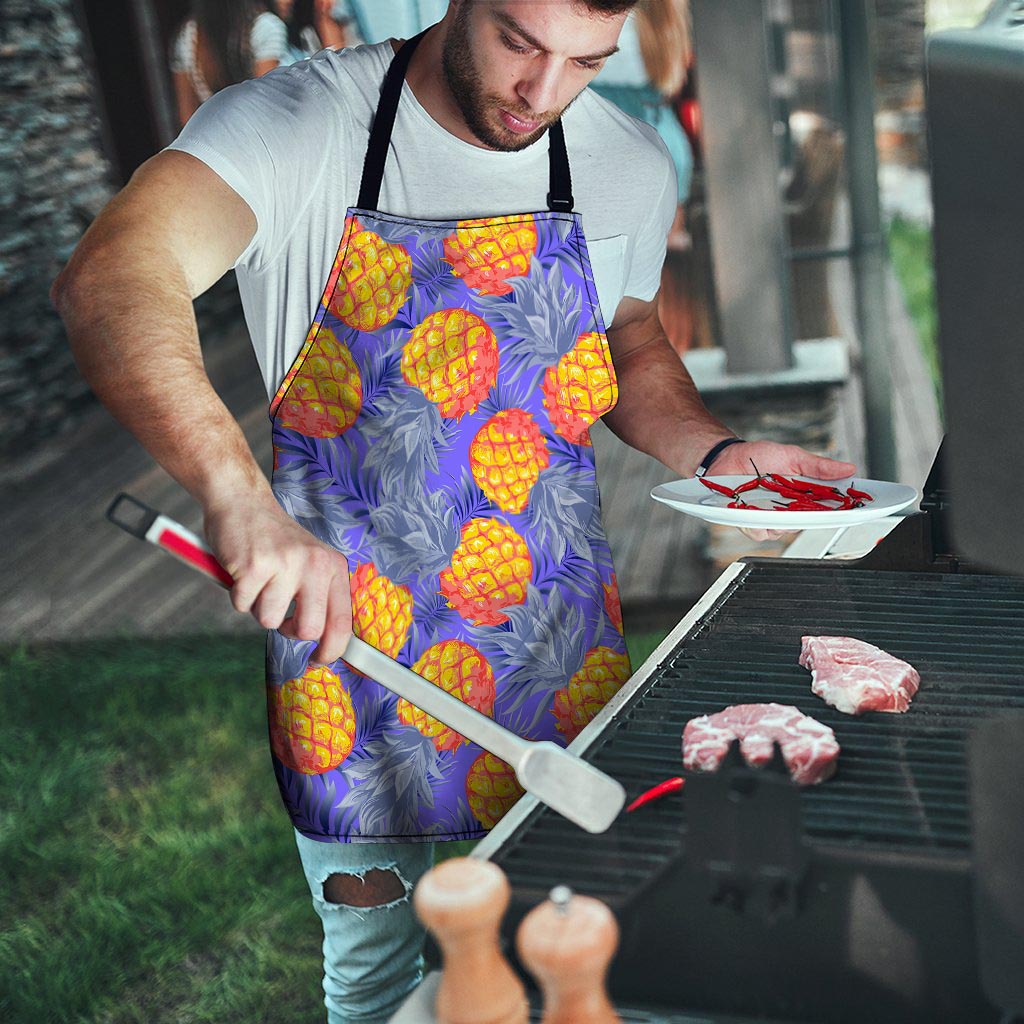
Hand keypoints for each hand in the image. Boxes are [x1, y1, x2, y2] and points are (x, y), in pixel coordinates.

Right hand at [203, 492, 351, 663]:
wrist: (243, 502)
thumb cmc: (275, 540)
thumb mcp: (310, 561)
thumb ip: (320, 596)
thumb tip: (326, 642)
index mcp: (332, 566)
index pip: (342, 621)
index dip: (332, 650)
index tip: (318, 660)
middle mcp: (314, 564)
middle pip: (308, 630)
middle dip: (289, 630)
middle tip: (279, 613)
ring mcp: (285, 564)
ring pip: (269, 620)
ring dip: (258, 607)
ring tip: (259, 580)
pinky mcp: (254, 566)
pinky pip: (242, 606)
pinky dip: (238, 595)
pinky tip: (243, 572)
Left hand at [707, 440, 856, 542]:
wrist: (727, 458)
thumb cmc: (759, 457)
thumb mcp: (793, 456)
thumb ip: (819, 466)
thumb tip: (848, 468)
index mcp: (804, 495)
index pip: (829, 508)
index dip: (843, 511)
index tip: (856, 509)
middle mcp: (790, 510)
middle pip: (808, 523)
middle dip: (809, 516)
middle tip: (804, 502)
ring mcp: (771, 518)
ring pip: (784, 531)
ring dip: (779, 518)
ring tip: (770, 499)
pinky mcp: (751, 523)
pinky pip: (760, 532)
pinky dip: (757, 522)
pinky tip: (752, 508)